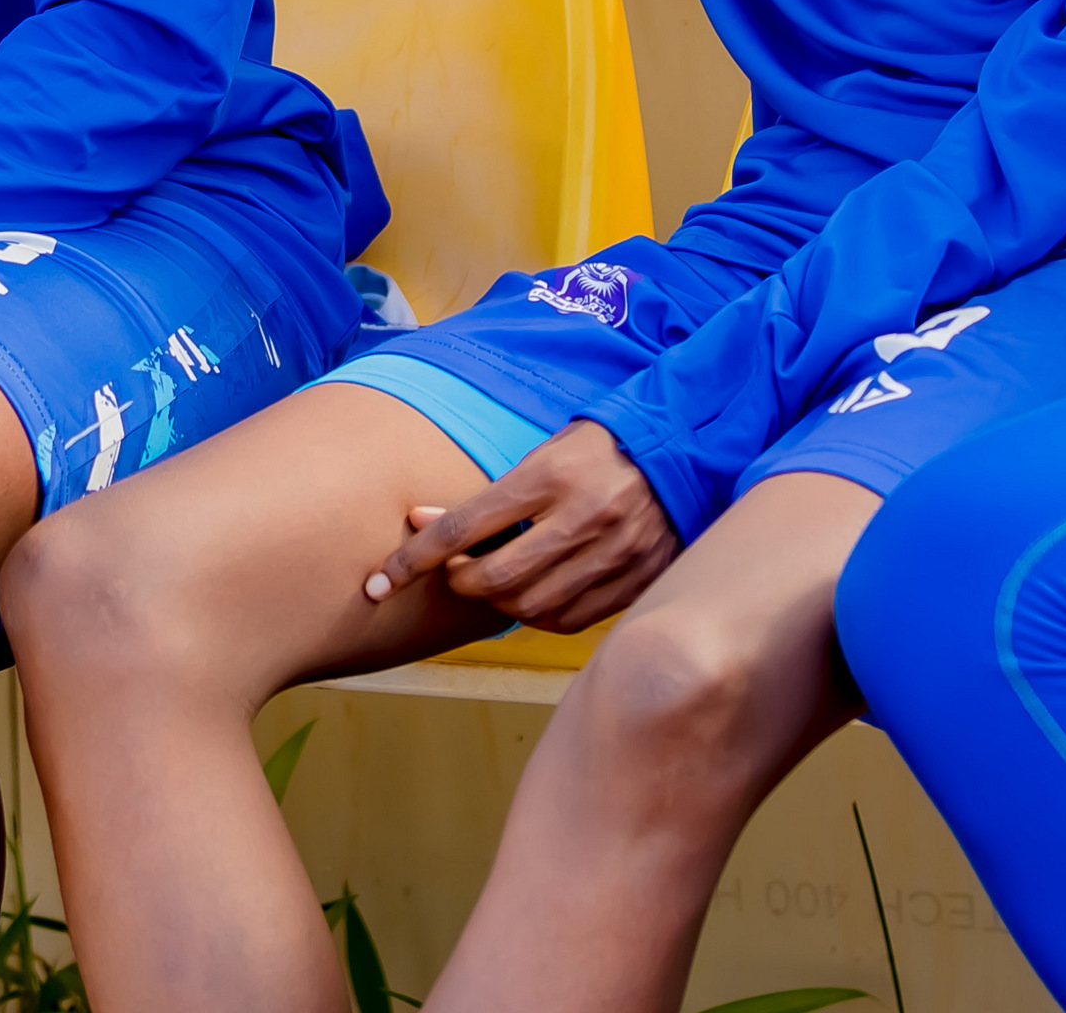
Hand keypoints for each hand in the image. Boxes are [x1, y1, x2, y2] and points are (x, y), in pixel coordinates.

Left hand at [361, 420, 678, 632]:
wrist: (682, 448)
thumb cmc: (599, 445)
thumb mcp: (545, 451)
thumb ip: (493, 495)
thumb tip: (426, 522)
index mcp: (550, 476)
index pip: (465, 527)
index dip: (416, 558)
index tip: (383, 580)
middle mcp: (580, 518)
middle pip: (494, 577)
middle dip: (458, 582)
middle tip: (452, 572)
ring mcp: (611, 554)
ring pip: (529, 607)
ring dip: (496, 602)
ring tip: (492, 581)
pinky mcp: (635, 580)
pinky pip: (569, 620)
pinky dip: (539, 616)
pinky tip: (532, 596)